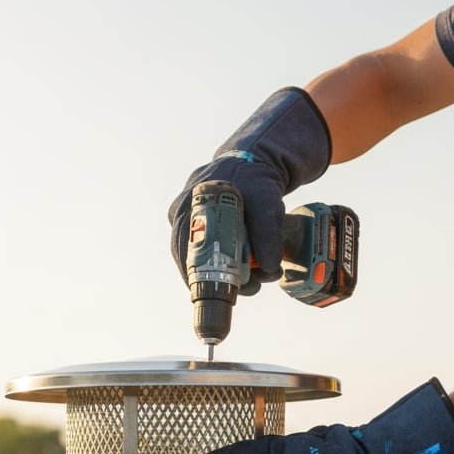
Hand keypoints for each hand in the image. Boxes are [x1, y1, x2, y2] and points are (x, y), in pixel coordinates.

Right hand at [168, 88, 330, 295]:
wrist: (256, 162)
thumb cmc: (256, 179)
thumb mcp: (266, 204)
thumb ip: (267, 234)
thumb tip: (270, 268)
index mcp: (188, 206)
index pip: (183, 251)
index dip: (198, 277)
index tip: (221, 292)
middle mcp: (183, 216)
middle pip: (191, 260)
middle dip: (220, 279)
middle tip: (250, 287)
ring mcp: (191, 223)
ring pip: (202, 260)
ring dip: (229, 274)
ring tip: (259, 277)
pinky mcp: (203, 229)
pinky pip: (209, 254)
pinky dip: (229, 265)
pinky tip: (249, 269)